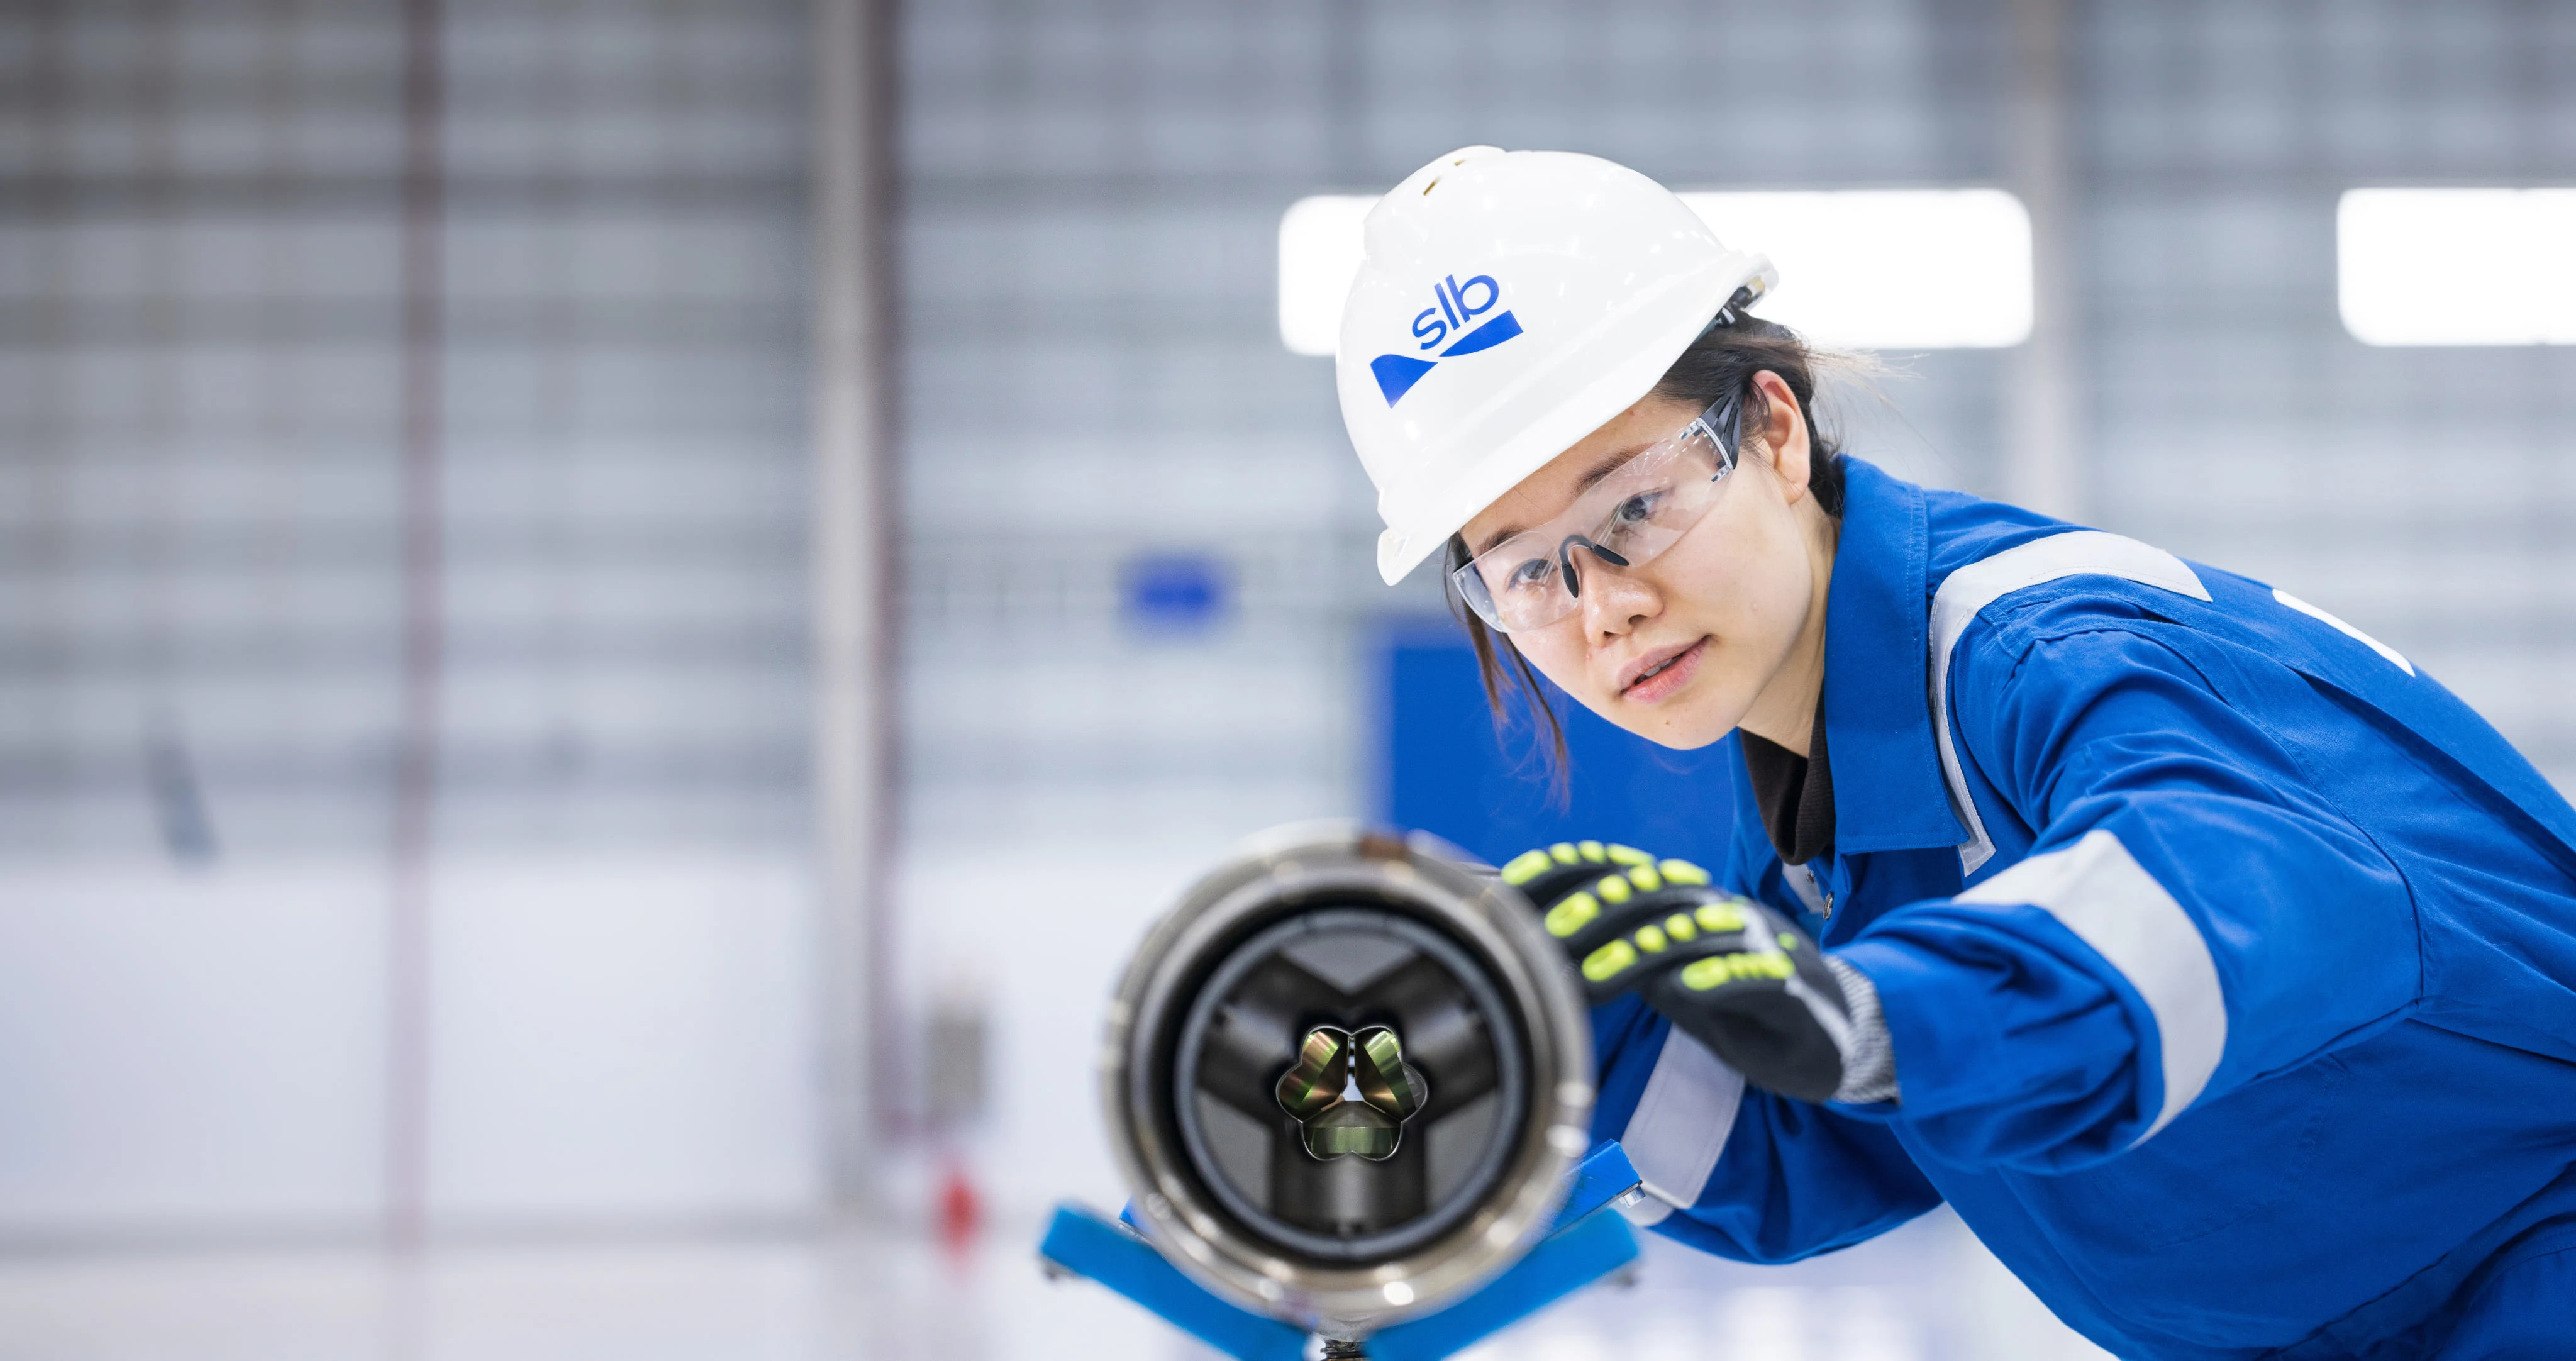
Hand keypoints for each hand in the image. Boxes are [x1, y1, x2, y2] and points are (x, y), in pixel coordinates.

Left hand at [1500, 841, 1864, 1103]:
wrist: (1831, 1028)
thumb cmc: (1733, 996)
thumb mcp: (1668, 972)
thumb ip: (1620, 950)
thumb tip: (1540, 944)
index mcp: (1683, 902)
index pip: (1621, 872)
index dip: (1571, 870)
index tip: (1516, 882)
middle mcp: (1716, 911)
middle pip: (1654, 895)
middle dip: (1597, 911)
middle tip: (1550, 938)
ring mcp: (1757, 943)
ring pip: (1698, 933)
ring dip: (1643, 950)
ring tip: (1596, 977)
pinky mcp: (1792, 988)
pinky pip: (1759, 975)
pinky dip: (1723, 979)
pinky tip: (1688, 992)